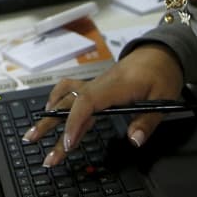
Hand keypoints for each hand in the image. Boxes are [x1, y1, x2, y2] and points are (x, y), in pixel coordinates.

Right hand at [23, 45, 184, 166]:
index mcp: (115, 86)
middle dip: (49, 123)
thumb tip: (133, 140)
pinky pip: (70, 92)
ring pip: (66, 98)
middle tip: (32, 140)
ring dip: (48, 114)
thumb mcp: (163, 99)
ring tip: (34, 131)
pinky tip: (50, 111)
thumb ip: (147, 121)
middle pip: (69, 102)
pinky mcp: (95, 87)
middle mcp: (100, 84)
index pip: (87, 102)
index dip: (74, 122)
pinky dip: (57, 101)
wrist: (159, 54)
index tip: (68, 143)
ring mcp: (95, 85)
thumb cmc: (161, 74)